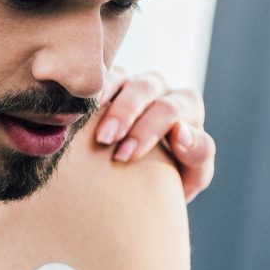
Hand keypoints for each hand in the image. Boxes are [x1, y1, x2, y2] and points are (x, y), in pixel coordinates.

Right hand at [94, 68, 214, 200]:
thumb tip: (182, 133)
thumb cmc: (173, 182)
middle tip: (104, 140)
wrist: (142, 191)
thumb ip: (199, 155)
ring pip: (121, 78)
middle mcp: (160, 90)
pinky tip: (71, 112)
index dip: (148, 129)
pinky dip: (86, 94)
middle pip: (145, 88)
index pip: (171, 109)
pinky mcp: (106, 86)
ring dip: (102, 99)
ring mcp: (131, 84)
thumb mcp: (193, 175)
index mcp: (186, 106)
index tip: (126, 155)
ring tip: (84, 123)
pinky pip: (97, 80)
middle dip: (125, 113)